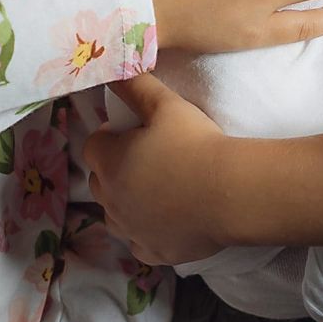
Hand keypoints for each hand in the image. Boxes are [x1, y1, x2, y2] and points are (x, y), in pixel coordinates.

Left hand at [86, 74, 229, 264]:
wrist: (230, 192)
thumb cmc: (196, 143)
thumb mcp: (166, 104)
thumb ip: (135, 86)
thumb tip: (113, 70)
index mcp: (110, 162)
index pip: (92, 146)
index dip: (109, 137)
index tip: (132, 132)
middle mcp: (112, 200)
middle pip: (99, 182)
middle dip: (114, 169)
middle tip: (146, 158)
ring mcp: (131, 230)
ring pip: (114, 216)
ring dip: (125, 202)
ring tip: (155, 190)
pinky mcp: (153, 252)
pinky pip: (138, 243)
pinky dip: (145, 232)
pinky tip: (164, 221)